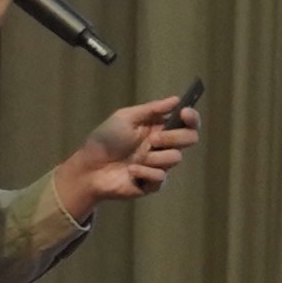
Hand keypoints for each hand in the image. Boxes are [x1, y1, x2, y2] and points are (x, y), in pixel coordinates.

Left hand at [56, 90, 198, 216]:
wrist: (89, 168)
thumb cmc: (105, 140)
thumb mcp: (125, 118)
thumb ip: (151, 109)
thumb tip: (176, 99)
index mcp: (159, 128)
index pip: (187, 122)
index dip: (192, 117)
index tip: (185, 113)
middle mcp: (164, 145)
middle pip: (190, 138)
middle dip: (174, 137)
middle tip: (153, 139)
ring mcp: (160, 164)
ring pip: (175, 158)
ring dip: (154, 156)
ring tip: (134, 159)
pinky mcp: (154, 183)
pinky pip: (161, 177)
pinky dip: (144, 173)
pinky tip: (130, 171)